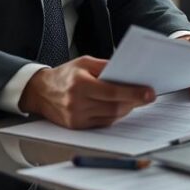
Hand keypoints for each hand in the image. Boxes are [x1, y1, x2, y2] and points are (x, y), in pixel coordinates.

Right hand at [18, 56, 153, 128]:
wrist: (40, 92)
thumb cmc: (65, 74)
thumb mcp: (84, 62)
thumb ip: (106, 66)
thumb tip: (128, 72)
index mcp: (79, 84)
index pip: (112, 91)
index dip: (133, 93)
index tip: (149, 93)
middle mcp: (77, 103)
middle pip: (114, 107)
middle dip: (134, 102)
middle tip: (148, 96)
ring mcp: (76, 117)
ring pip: (110, 117)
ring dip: (126, 109)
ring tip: (135, 100)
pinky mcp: (77, 127)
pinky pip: (102, 123)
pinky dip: (114, 115)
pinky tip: (120, 107)